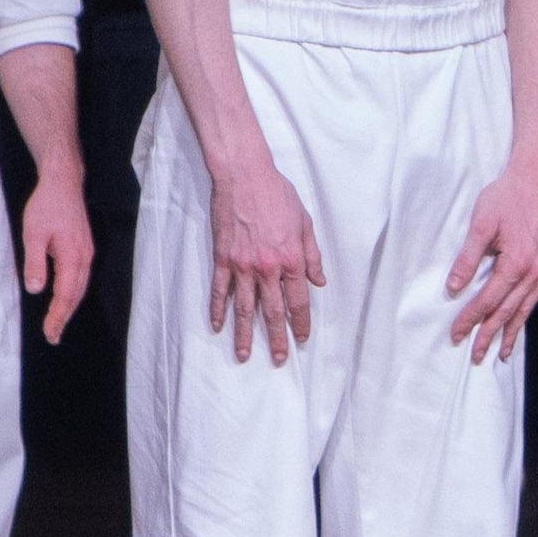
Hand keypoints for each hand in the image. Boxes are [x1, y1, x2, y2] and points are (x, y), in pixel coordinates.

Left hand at [18, 168, 94, 342]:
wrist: (64, 183)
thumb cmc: (47, 206)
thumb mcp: (33, 234)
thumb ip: (35, 263)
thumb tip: (36, 289)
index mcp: (72, 257)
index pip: (65, 295)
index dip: (57, 316)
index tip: (50, 333)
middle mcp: (84, 258)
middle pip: (76, 295)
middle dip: (64, 317)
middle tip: (53, 336)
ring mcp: (87, 252)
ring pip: (81, 287)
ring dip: (70, 306)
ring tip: (59, 321)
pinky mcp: (84, 247)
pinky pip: (81, 277)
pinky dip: (74, 293)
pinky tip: (66, 296)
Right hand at [206, 151, 323, 365]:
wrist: (244, 177)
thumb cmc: (278, 196)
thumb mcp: (305, 223)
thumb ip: (312, 255)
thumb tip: (320, 281)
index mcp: (291, 260)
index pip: (299, 301)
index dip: (300, 323)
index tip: (301, 340)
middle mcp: (267, 268)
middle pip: (273, 311)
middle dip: (276, 338)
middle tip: (277, 359)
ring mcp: (242, 266)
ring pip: (244, 308)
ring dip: (244, 334)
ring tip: (245, 355)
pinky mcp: (222, 259)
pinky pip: (219, 290)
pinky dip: (218, 310)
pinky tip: (218, 326)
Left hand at [445, 155, 537, 360]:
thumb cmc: (507, 196)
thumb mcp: (481, 224)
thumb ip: (467, 258)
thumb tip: (453, 287)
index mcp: (517, 262)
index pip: (488, 300)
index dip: (470, 319)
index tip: (456, 335)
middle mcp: (534, 270)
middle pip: (507, 311)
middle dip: (489, 334)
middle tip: (475, 355)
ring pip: (524, 308)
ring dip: (511, 331)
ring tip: (501, 352)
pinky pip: (534, 296)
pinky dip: (525, 313)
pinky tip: (518, 320)